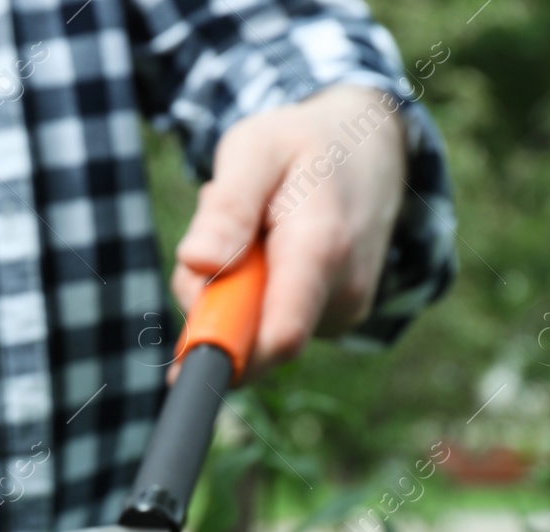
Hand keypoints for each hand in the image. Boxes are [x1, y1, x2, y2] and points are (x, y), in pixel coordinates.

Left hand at [171, 85, 406, 379]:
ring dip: (233, 292)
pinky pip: (275, 322)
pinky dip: (255, 294)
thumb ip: (227, 208)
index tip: (178, 369)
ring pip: (259, 330)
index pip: (277, 338)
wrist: (371, 148)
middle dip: (214, 304)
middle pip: (253, 339)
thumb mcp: (254, 149)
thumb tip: (198, 263)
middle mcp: (343, 291)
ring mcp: (345, 309)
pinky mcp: (339, 317)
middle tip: (211, 237)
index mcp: (321, 248)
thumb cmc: (301, 144)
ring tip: (251, 231)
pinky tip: (269, 249)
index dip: (224, 357)